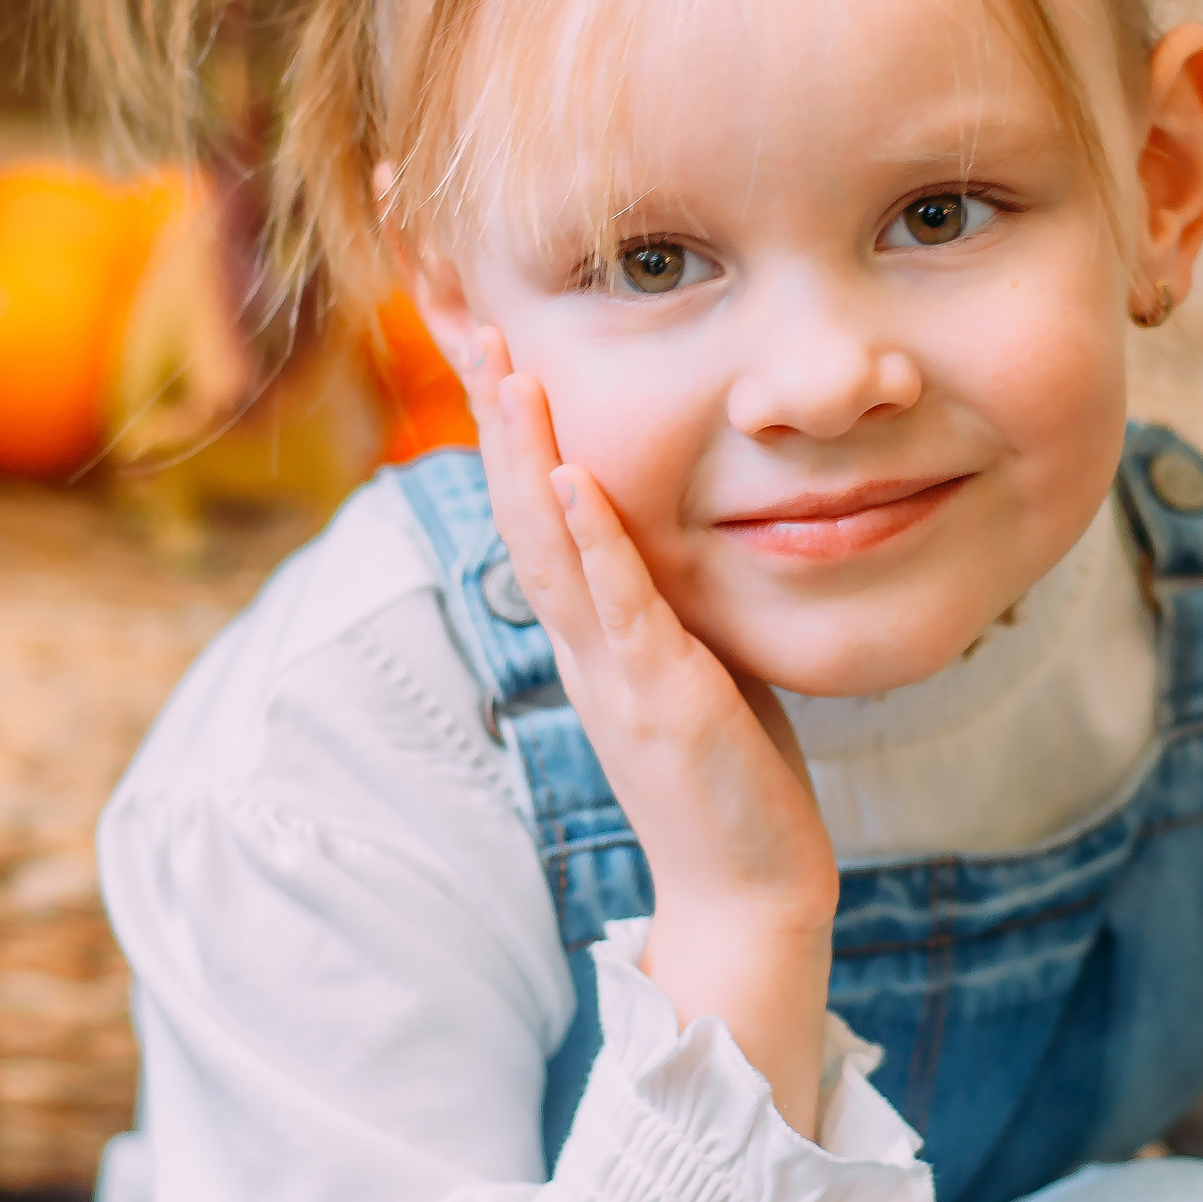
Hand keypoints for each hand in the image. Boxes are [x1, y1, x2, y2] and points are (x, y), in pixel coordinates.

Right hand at [468, 335, 837, 1134]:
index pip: (531, 499)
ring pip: (551, 545)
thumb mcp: (692, 658)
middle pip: (517, 503)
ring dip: (526, 456)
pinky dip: (595, 542)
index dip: (500, 414)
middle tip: (458, 310)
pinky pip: (619, 607)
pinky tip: (577, 481)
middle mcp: (581, 640)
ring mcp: (613, 670)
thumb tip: (673, 525)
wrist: (745, 891)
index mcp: (587, 627)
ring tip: (506, 372)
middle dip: (490, 406)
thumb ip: (667, 595)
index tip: (476, 323)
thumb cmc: (726, 775)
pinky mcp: (662, 701)